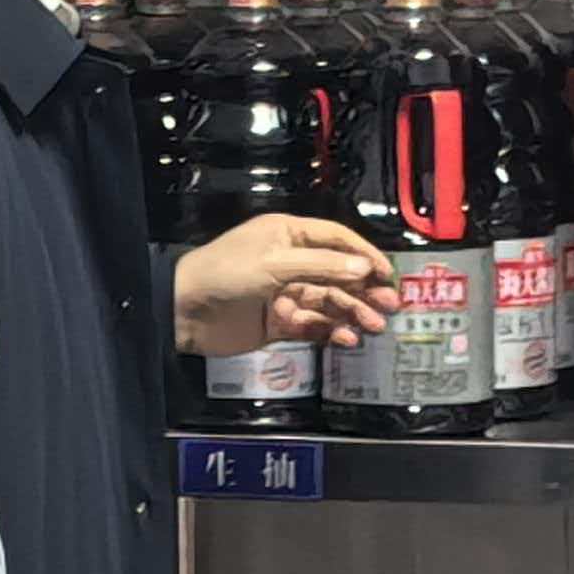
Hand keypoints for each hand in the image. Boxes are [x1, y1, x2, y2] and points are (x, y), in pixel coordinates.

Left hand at [172, 217, 397, 359]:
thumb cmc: (226, 274)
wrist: (184, 311)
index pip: (336, 240)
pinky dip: (330, 331)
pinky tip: (347, 338)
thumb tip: (364, 269)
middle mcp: (290, 262)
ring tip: (373, 327)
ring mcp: (285, 294)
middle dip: (364, 290)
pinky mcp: (278, 323)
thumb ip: (323, 267)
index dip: (364, 255)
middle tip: (389, 306)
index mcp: (288, 235)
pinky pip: (312, 326)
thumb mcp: (275, 264)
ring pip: (328, 302)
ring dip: (352, 313)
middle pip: (337, 274)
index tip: (388, 274)